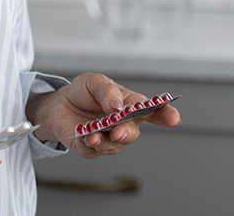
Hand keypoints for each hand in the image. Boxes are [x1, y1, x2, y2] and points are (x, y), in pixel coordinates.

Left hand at [26, 74, 179, 157]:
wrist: (60, 105)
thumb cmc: (83, 92)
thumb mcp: (93, 81)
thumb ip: (107, 90)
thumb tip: (116, 104)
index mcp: (130, 105)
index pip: (153, 111)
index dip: (166, 115)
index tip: (174, 118)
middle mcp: (123, 124)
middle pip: (133, 133)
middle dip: (126, 133)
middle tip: (117, 131)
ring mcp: (109, 138)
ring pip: (114, 145)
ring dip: (104, 141)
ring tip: (92, 134)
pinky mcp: (92, 148)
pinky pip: (94, 151)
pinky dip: (89, 145)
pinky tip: (85, 138)